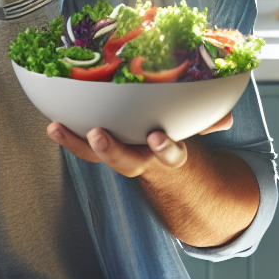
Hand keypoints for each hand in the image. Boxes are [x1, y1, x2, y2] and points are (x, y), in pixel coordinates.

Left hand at [46, 112, 232, 177]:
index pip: (169, 156)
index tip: (158, 138)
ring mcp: (116, 153)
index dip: (164, 150)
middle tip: (98, 135)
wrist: (157, 162)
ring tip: (57, 128)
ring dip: (76, 142)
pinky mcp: (98, 146)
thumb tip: (227, 116)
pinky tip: (52, 120)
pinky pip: (79, 142)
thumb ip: (206, 123)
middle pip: (123, 162)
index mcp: (166, 155)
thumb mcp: (193, 130)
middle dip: (110, 151)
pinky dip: (66, 133)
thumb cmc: (174, 136)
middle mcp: (138, 158)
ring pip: (94, 155)